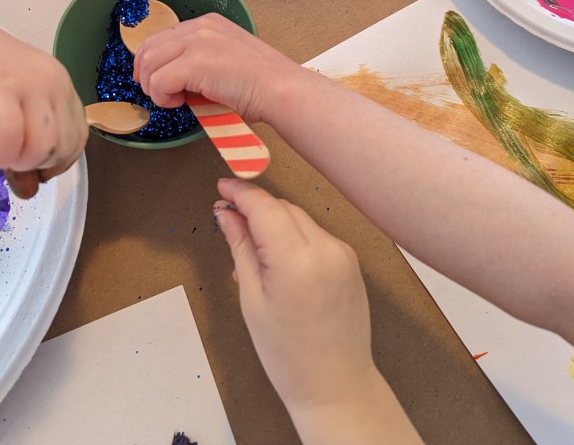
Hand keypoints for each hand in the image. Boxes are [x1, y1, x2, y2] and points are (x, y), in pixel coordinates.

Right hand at [0, 16, 87, 198]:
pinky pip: (10, 134)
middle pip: (61, 148)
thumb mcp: (8, 110)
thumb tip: (30, 190)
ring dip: (15, 160)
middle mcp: (51, 83)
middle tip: (4, 155)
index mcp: (59, 86)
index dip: (54, 164)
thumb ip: (24, 145)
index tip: (29, 167)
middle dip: (32, 165)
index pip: (76, 140)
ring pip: (42, 146)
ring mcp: (27, 84)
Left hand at [134, 13, 304, 122]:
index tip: (152, 79)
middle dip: (146, 73)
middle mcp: (201, 27)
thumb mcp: (227, 59)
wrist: (281, 90)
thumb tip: (174, 80)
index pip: (163, 36)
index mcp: (209, 24)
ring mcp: (197, 43)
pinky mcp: (194, 64)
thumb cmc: (262, 84)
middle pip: (150, 46)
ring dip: (155, 87)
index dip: (151, 60)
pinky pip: (158, 82)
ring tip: (174, 100)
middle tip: (156, 94)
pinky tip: (180, 103)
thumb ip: (200, 60)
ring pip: (150, 64)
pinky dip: (163, 98)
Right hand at [214, 179, 374, 412]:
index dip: (241, 193)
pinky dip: (294, 238)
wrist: (336, 387)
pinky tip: (278, 261)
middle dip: (256, 208)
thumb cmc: (285, 354)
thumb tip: (226, 213)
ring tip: (250, 248)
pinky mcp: (351, 262)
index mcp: (296, 260)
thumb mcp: (252, 300)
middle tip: (228, 217)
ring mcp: (343, 254)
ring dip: (275, 222)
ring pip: (300, 219)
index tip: (222, 186)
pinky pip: (316, 236)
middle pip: (283, 208)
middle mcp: (325, 249)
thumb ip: (241, 248)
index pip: (265, 207)